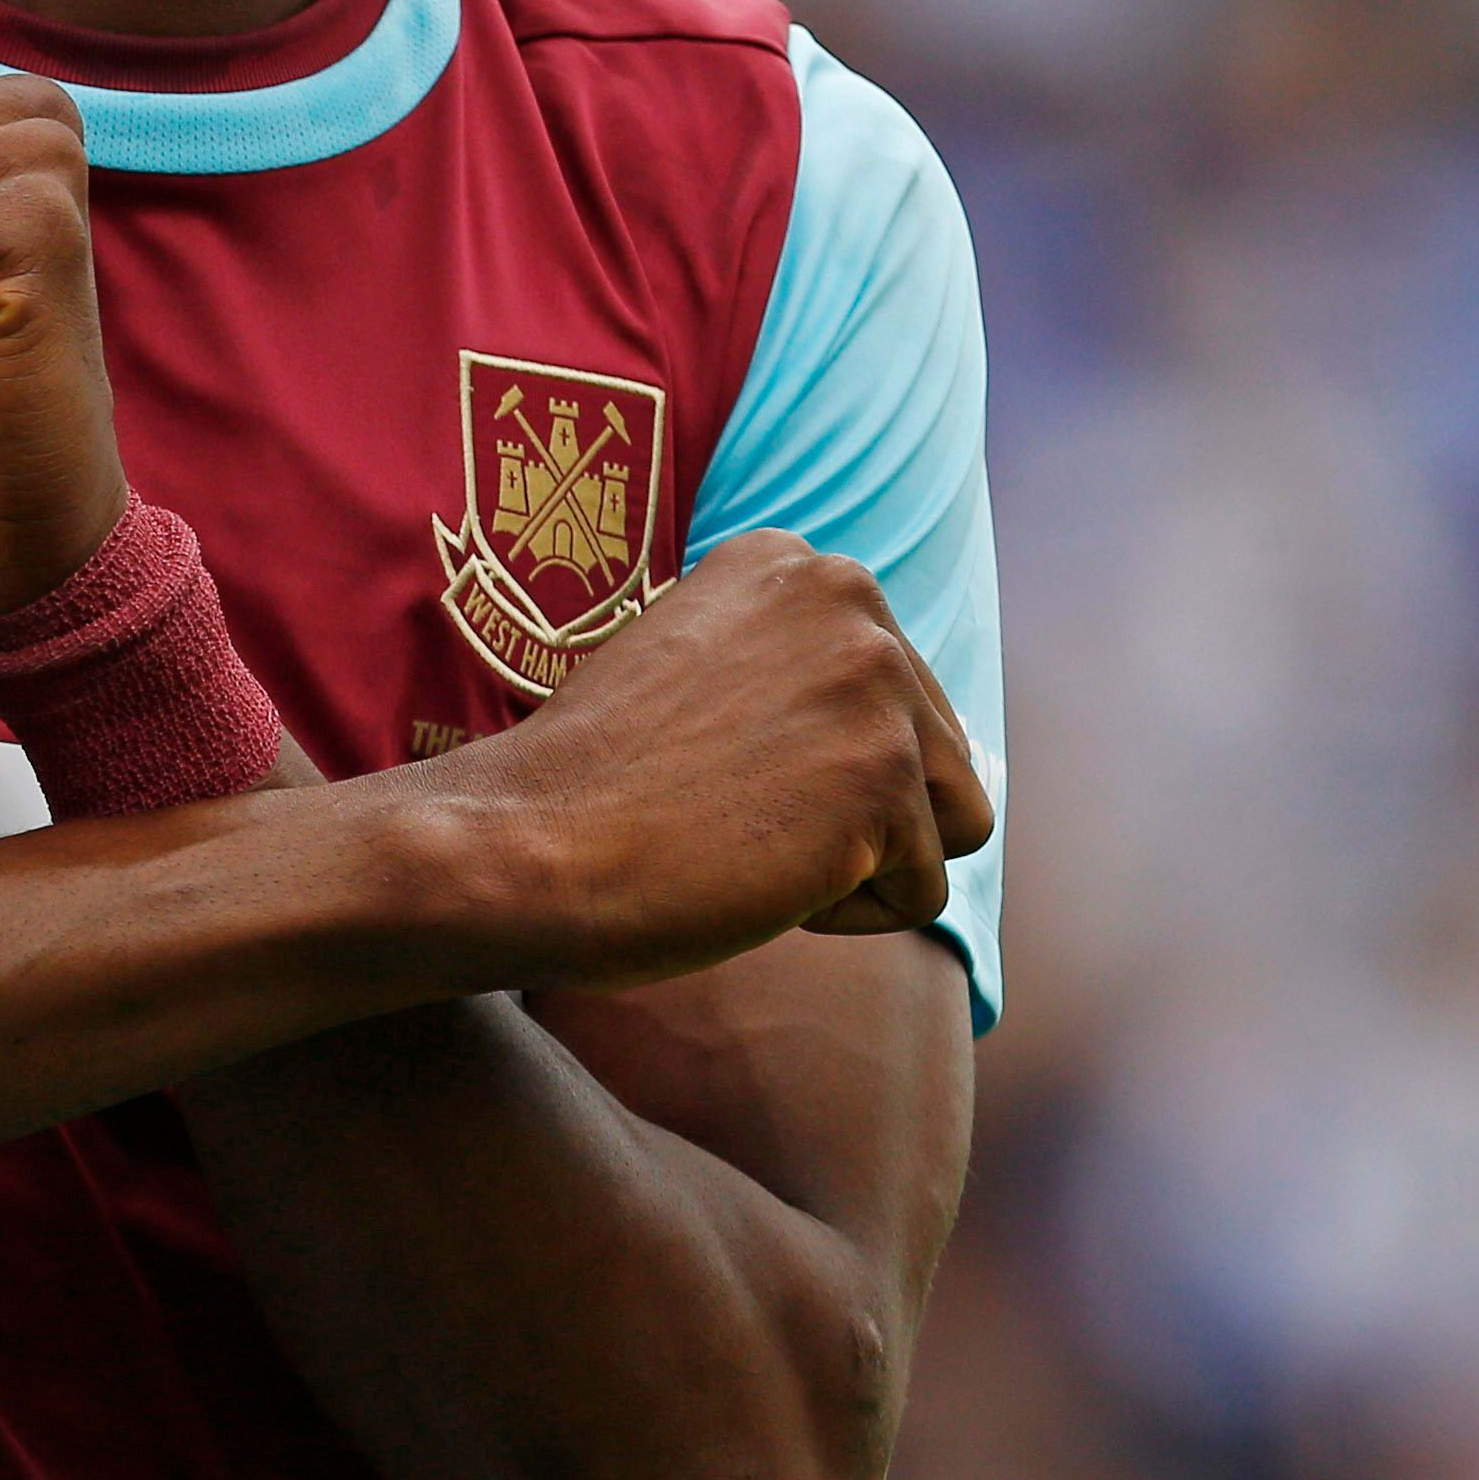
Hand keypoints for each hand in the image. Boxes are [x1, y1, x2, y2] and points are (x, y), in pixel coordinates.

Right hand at [428, 531, 993, 989]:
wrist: (529, 843)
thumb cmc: (597, 785)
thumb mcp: (702, 671)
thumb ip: (797, 672)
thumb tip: (909, 733)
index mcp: (797, 564)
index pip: (896, 692)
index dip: (818, 761)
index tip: (721, 763)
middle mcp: (848, 596)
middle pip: (941, 753)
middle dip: (858, 811)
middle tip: (733, 811)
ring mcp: (872, 681)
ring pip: (949, 822)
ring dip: (865, 864)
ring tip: (757, 844)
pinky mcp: (883, 775)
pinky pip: (922, 890)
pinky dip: (849, 915)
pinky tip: (759, 879)